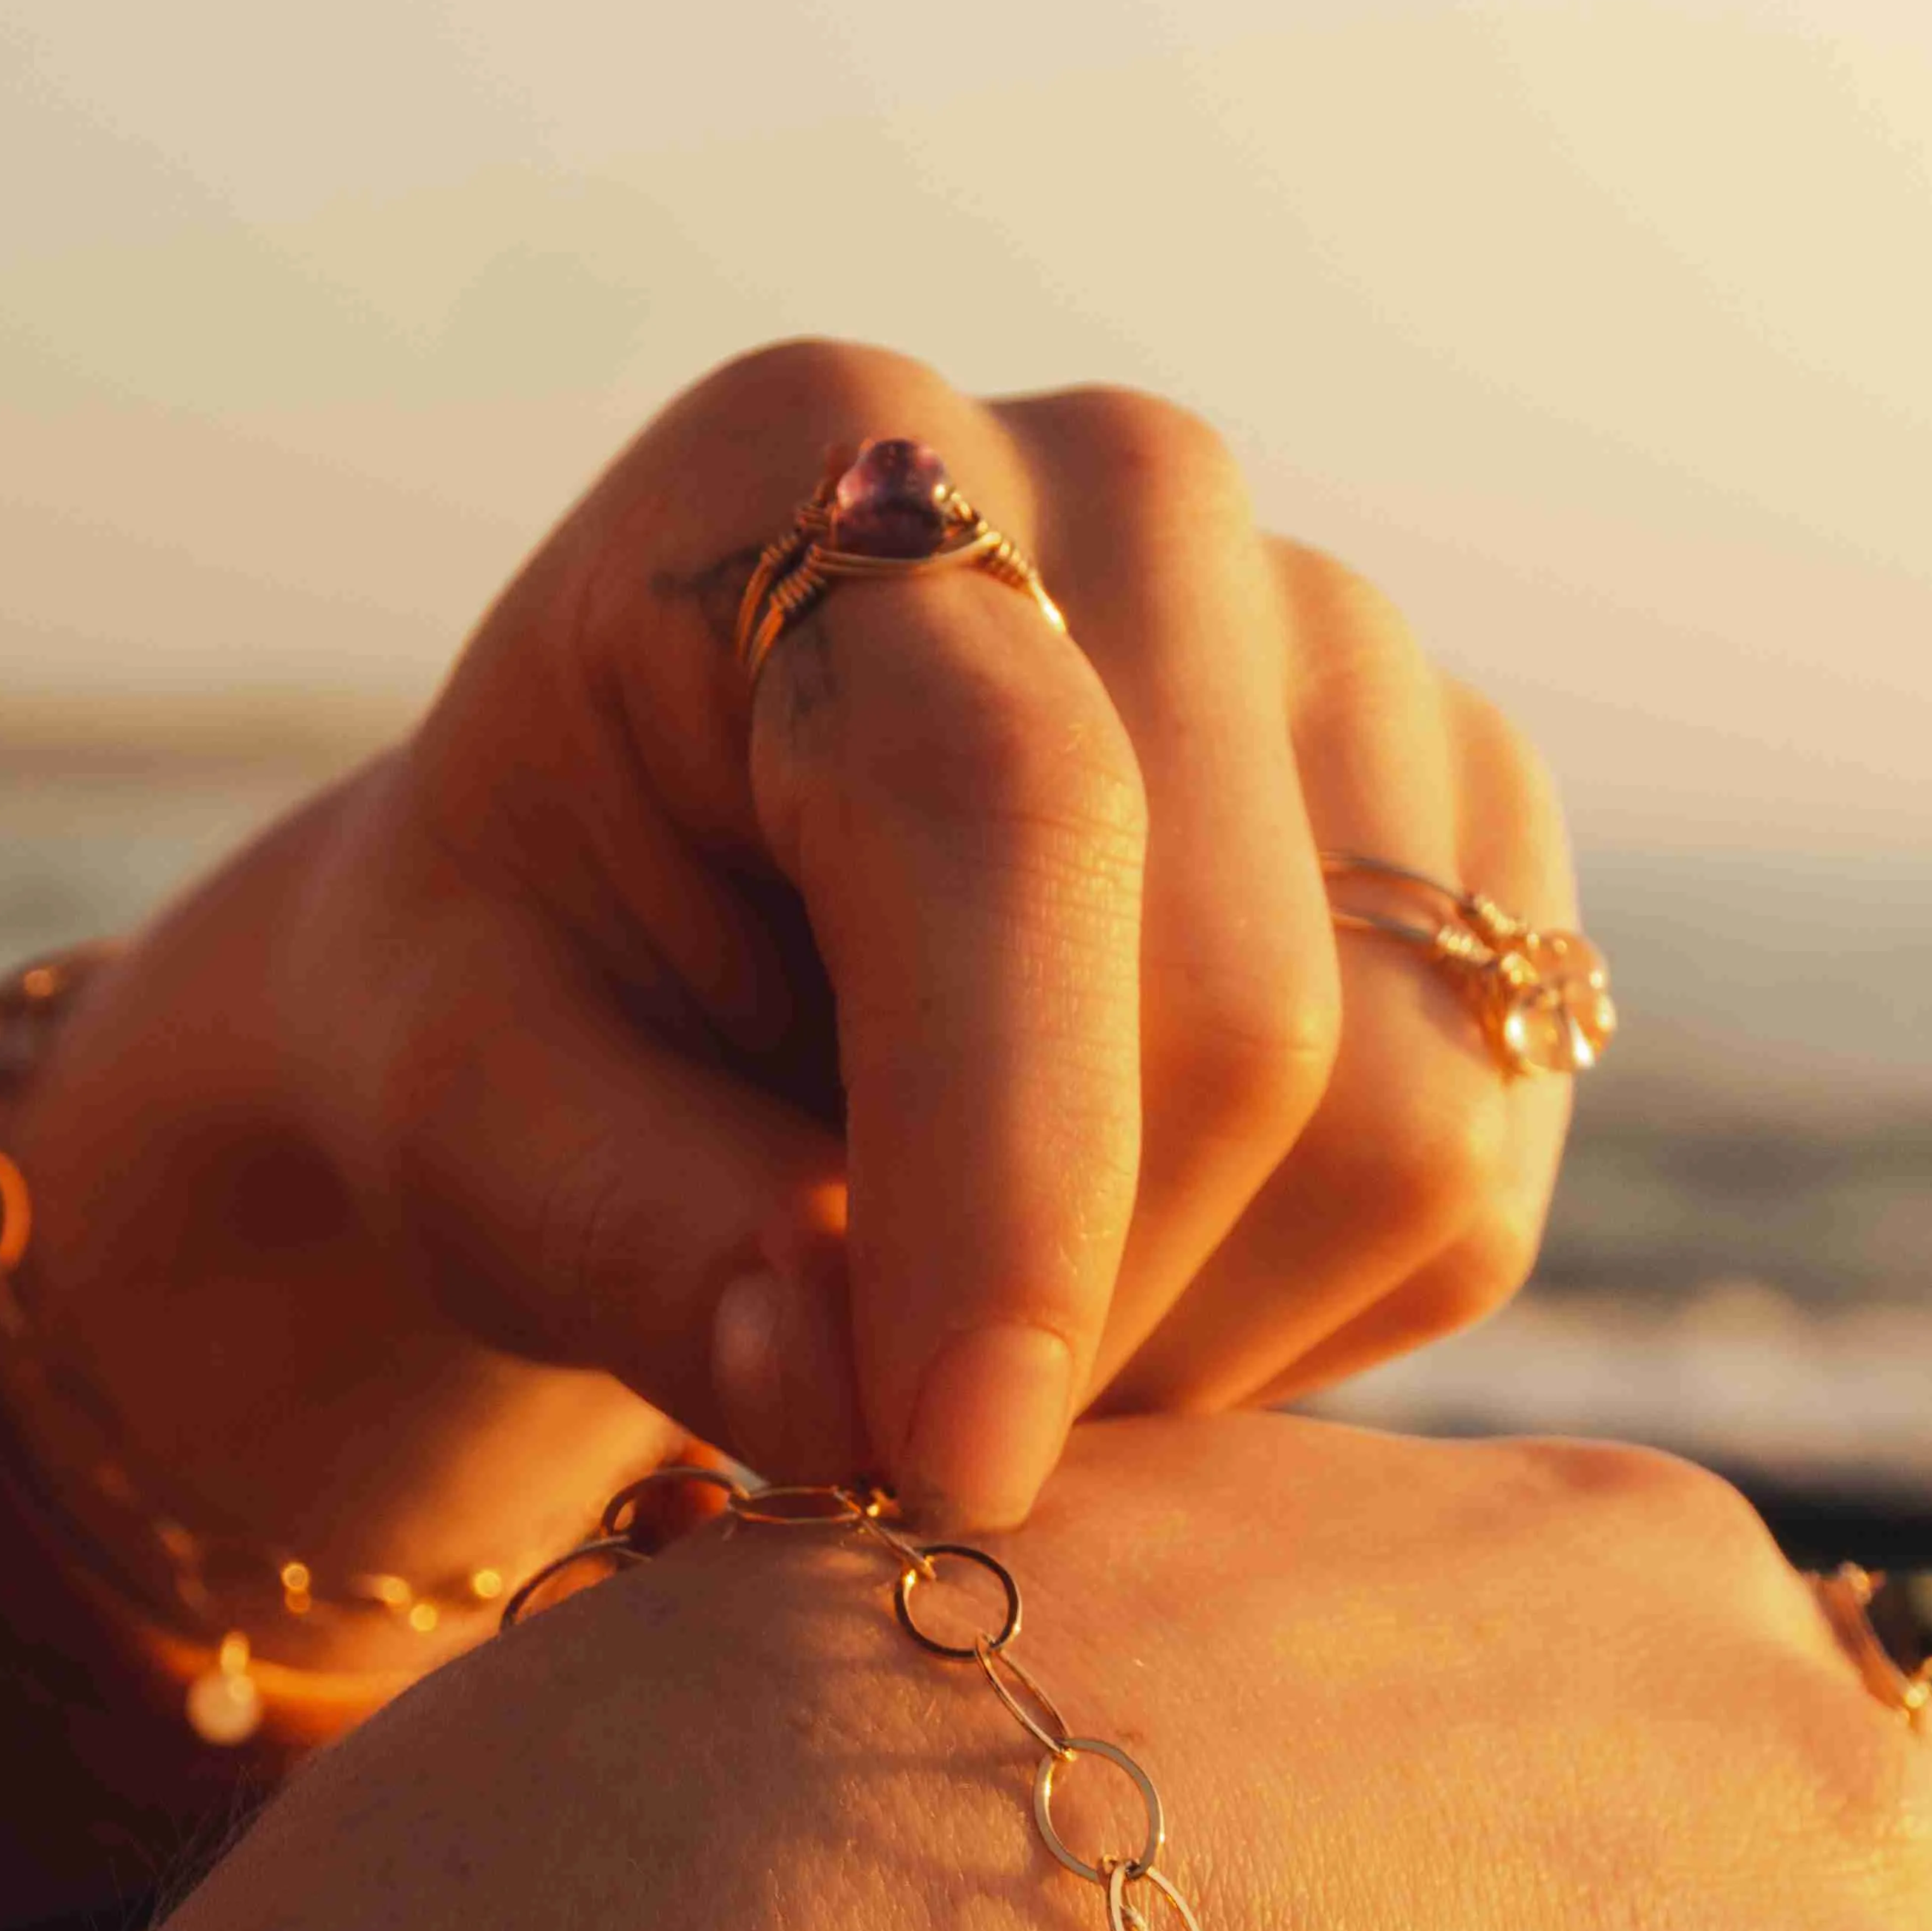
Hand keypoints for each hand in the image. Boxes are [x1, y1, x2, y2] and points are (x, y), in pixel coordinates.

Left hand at [0, 342, 1573, 1611]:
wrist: (651, 938)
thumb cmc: (529, 1002)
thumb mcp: (453, 1111)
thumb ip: (616, 1233)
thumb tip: (834, 1400)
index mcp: (820, 462)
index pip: (1004, 814)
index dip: (1001, 1177)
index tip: (947, 1468)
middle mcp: (1137, 500)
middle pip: (1251, 1008)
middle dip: (1074, 1316)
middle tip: (897, 1451)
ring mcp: (1347, 654)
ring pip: (1406, 1120)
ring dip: (1188, 1343)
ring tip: (986, 1352)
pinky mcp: (1472, 831)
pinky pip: (1479, 1177)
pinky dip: (1300, 1323)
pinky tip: (1116, 1289)